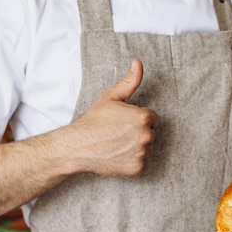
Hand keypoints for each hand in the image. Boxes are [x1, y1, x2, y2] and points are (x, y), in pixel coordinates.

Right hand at [68, 58, 158, 177]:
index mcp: (143, 117)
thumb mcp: (112, 97)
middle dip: (138, 132)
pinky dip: (134, 161)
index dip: (137, 118)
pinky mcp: (138, 168)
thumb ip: (130, 80)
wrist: (79, 146)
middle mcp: (146, 136)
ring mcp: (142, 153)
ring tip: (118, 144)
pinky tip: (119, 155)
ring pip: (148, 148)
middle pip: (151, 133)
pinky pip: (143, 162)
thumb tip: (138, 62)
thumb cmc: (95, 120)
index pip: (152, 118)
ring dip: (137, 147)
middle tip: (119, 133)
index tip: (123, 121)